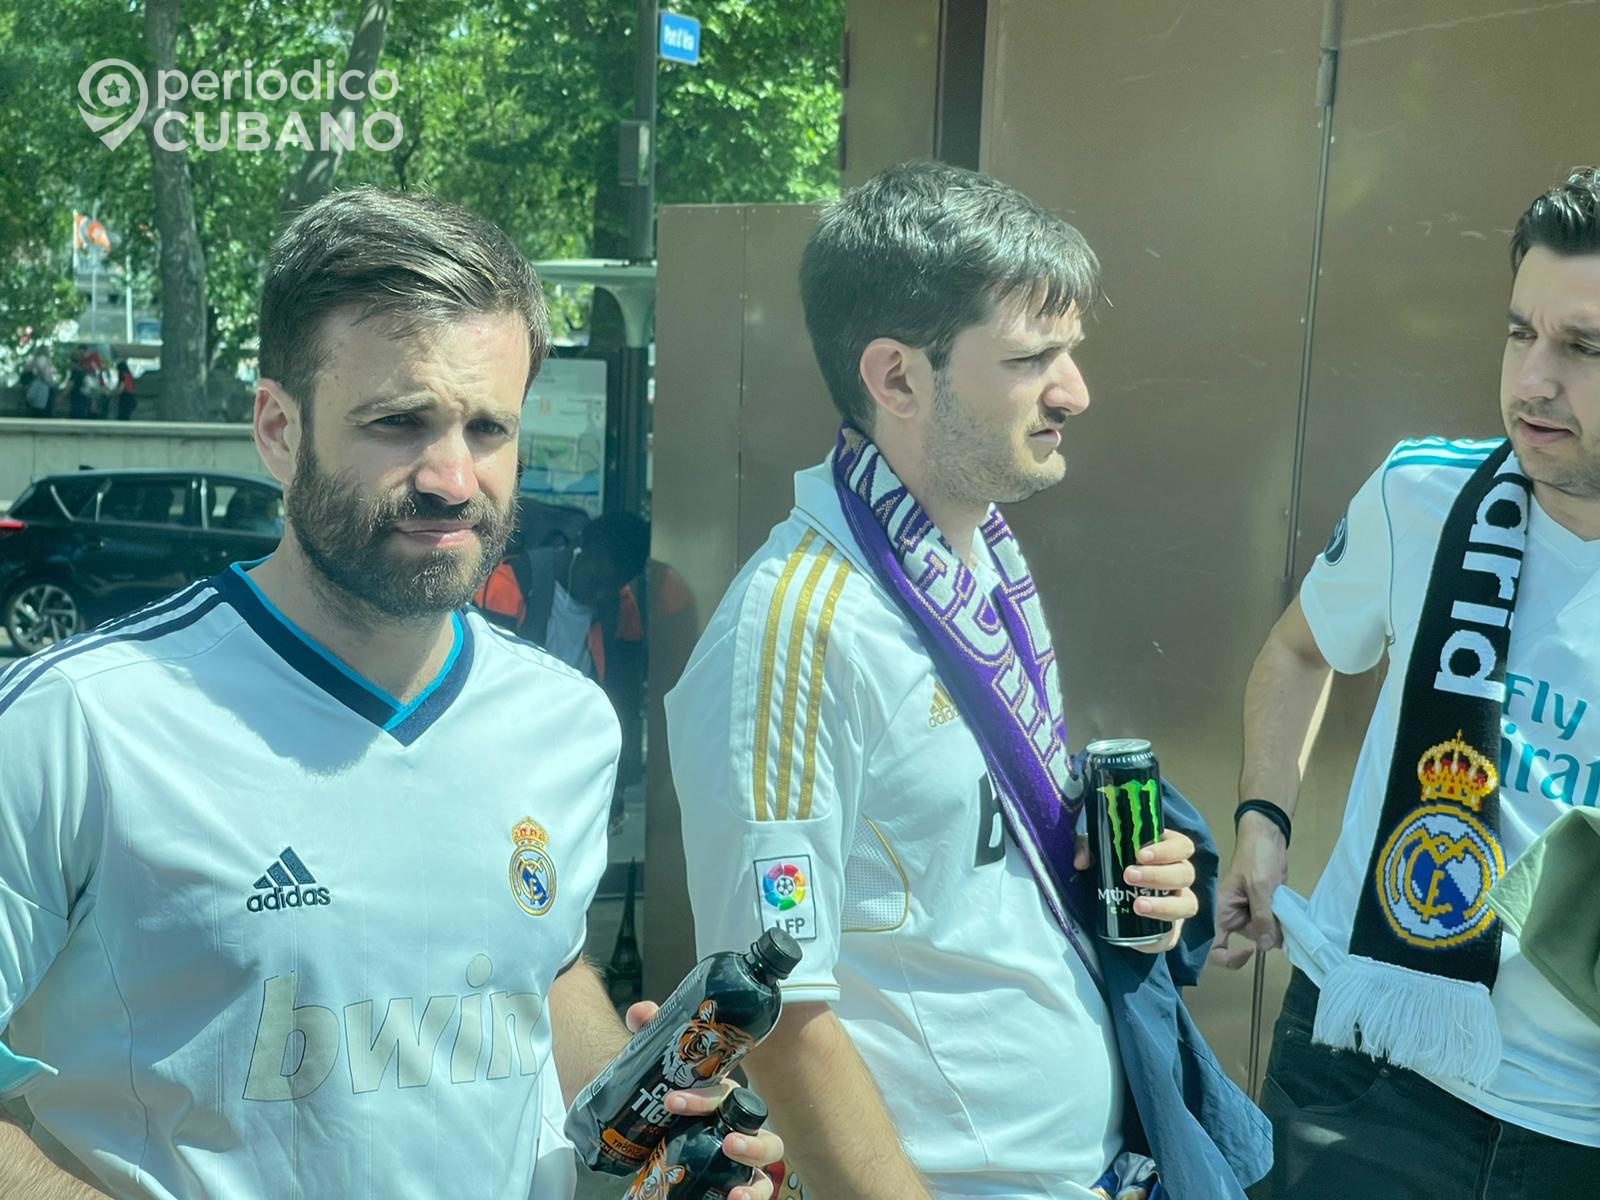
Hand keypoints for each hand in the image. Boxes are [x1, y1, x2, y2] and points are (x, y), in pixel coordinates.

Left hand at [624, 1003, 785, 1199]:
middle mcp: (741, 1124)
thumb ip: (652, 1035)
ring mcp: (744, 1154)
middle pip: (763, 1132)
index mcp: (725, 1094)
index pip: (724, 1093)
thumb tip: (640, 1012)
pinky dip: (751, 1198)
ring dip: (757, 1174)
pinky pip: (757, 1190)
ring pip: (769, 1162)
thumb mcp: (662, 1065)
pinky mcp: (738, 1179)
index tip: (672, 1101)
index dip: (701, 1098)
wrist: (663, 1120)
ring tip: (737, 1192)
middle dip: (751, 1141)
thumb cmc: (673, 1092)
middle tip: (727, 1143)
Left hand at [1074, 827, 1197, 953]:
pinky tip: (1143, 927)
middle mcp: (1178, 876)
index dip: (1166, 849)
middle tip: (1129, 876)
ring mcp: (1179, 902)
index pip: (1181, 846)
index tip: (1140, 854)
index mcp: (1167, 852)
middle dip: (1158, 875)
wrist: (1110, 905)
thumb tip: (1080, 862)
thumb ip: (1087, 848)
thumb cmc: (1112, 867)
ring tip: (1138, 904)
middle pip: (1186, 873)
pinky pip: (1176, 931)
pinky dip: (1162, 928)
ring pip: (1188, 903)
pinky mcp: (1171, 928)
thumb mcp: (1098, 852)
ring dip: (1165, 904)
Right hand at [1209, 811, 1288, 968]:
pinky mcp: (1264, 909)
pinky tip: (1288, 911)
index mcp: (1221, 912)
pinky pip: (1272, 925)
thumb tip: (1267, 948)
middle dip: (1266, 938)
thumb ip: (1263, 919)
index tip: (1252, 950)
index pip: (1215, 948)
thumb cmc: (1256, 858)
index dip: (1230, 958)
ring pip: (1264, 935)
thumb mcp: (1260, 888)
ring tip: (1285, 911)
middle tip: (1281, 925)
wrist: (1268, 836)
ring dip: (1277, 929)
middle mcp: (1232, 917)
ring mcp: (1249, 914)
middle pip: (1246, 943)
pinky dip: (1283, 923)